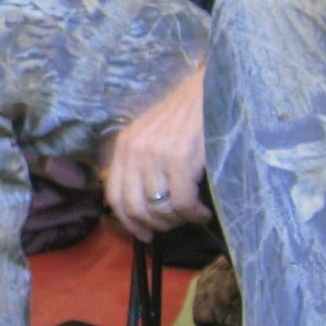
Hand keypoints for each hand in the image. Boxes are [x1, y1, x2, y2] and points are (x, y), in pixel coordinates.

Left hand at [98, 66, 212, 241]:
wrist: (210, 89)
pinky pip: (182, 204)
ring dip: (178, 221)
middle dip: (156, 225)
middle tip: (174, 225)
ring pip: (160, 209)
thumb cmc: (186, 116)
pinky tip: (203, 213)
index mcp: (124, 145)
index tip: (143, 235)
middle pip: (135, 207)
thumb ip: (140, 164)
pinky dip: (194, 215)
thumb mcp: (151, 135)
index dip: (128, 222)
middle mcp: (135, 150)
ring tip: (192, 215)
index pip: (114, 196)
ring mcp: (156, 155)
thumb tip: (142, 207)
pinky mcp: (180, 160)